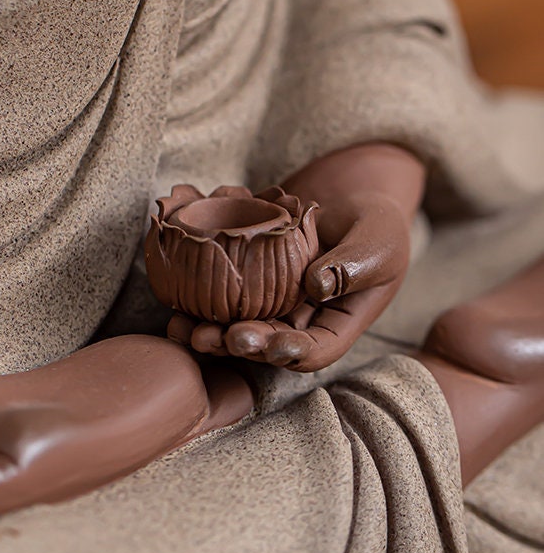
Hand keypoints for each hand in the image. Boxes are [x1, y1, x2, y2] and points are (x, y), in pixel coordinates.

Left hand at [168, 190, 410, 370]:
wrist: (348, 201)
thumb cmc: (375, 223)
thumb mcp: (377, 241)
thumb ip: (354, 265)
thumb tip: (317, 286)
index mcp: (337, 324)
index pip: (316, 350)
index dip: (291, 351)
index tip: (270, 343)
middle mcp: (302, 323)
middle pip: (269, 347)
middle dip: (242, 345)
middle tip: (216, 337)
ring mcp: (274, 305)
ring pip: (241, 328)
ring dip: (213, 333)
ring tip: (185, 328)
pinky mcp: (251, 284)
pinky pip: (226, 298)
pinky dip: (201, 302)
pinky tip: (175, 302)